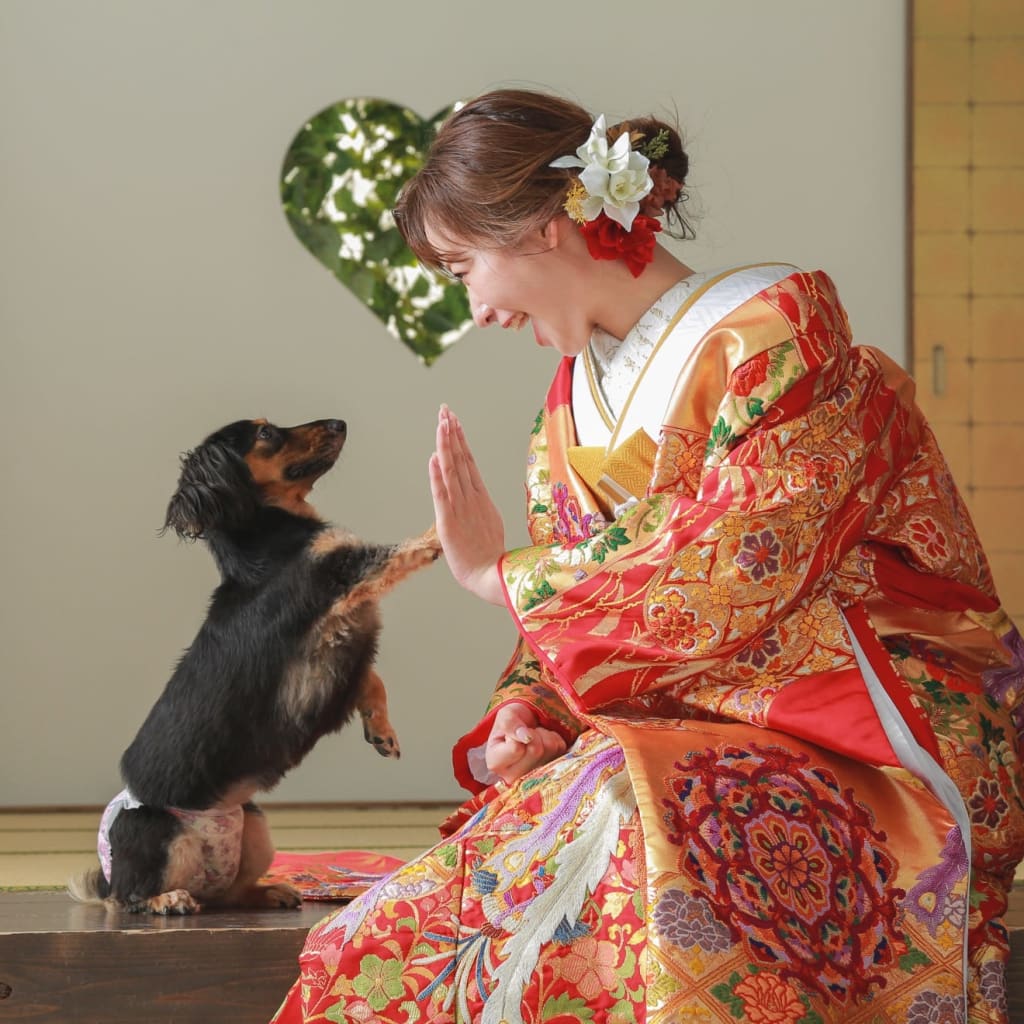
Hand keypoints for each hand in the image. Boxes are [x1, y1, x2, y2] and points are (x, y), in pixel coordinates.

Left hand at [428, 405, 505, 604]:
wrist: (491, 577)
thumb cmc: (489, 556)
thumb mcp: (487, 524)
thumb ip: (480, 505)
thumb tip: (474, 491)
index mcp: (480, 498)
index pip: (468, 462)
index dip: (460, 440)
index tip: (454, 421)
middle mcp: (471, 498)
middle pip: (460, 460)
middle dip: (452, 434)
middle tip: (445, 411)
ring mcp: (461, 508)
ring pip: (451, 471)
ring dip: (446, 446)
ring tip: (441, 423)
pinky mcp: (449, 522)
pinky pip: (442, 495)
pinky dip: (437, 476)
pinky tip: (434, 459)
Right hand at [486, 703, 566, 784]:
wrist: (526, 726)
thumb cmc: (513, 723)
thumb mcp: (505, 715)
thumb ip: (510, 724)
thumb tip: (525, 736)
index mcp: (495, 764)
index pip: (516, 748)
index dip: (519, 733)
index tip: (514, 732)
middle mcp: (512, 777)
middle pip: (536, 750)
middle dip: (534, 734)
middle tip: (527, 733)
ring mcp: (533, 779)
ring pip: (550, 749)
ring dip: (545, 736)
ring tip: (535, 738)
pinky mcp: (552, 774)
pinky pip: (561, 750)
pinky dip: (554, 740)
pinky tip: (544, 743)